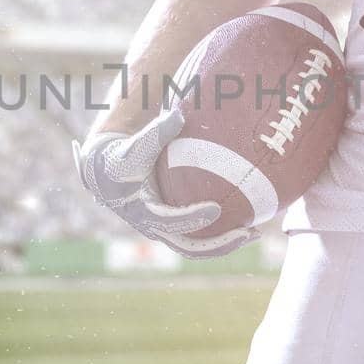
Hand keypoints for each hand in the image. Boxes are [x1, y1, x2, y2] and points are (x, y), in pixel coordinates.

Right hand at [72, 109, 258, 258]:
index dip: (193, 218)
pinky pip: (200, 239)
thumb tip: (179, 115)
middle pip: (190, 247)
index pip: (171, 222)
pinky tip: (247, 224)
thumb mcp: (135, 146)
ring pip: (198, 248)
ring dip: (227, 243)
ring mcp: (166, 232)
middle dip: (220, 244)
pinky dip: (222, 235)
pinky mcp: (175, 229)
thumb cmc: (122, 158)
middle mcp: (155, 229)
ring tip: (256, 233)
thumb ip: (156, 133)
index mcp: (144, 212)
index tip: (216, 209)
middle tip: (248, 233)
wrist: (107, 175)